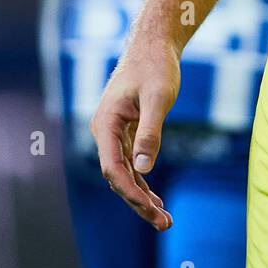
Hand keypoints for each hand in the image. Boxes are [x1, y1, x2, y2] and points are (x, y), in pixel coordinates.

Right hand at [90, 43, 180, 229]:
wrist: (153, 44)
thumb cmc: (155, 66)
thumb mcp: (158, 97)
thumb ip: (150, 132)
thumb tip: (144, 168)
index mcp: (105, 123)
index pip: (113, 169)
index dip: (131, 193)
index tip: (152, 210)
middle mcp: (104, 130)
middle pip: (117, 176)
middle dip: (139, 201)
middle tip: (164, 223)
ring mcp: (113, 132)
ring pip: (124, 172)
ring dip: (141, 195)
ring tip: (163, 218)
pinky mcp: (124, 130)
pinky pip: (129, 162)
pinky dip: (141, 180)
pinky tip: (154, 197)